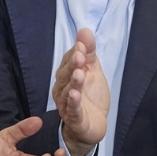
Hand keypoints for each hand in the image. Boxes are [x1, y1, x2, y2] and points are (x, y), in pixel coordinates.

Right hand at [52, 27, 108, 155]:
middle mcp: (63, 89)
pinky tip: (75, 94)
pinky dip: (73, 103)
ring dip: (73, 82)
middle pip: (65, 76)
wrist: (94, 125)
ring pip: (68, 92)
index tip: (82, 46)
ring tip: (79, 73)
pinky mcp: (75, 119)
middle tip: (80, 56)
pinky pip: (72, 110)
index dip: (74, 54)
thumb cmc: (90, 97)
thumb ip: (88, 52)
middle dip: (72, 65)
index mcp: (66, 77)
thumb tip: (84, 30)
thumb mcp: (92, 71)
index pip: (67, 62)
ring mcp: (67, 105)